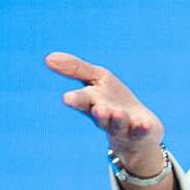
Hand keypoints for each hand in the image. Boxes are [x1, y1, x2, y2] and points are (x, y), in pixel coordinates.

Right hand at [45, 51, 165, 170]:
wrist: (139, 127)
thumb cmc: (113, 99)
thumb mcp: (97, 78)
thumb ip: (75, 69)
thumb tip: (48, 58)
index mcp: (92, 103)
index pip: (81, 101)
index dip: (76, 100)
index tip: (68, 98)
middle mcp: (106, 117)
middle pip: (100, 116)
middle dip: (99, 113)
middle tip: (98, 109)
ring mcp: (124, 126)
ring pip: (119, 124)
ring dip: (118, 119)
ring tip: (118, 113)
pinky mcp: (141, 132)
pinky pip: (141, 131)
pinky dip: (141, 128)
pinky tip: (142, 124)